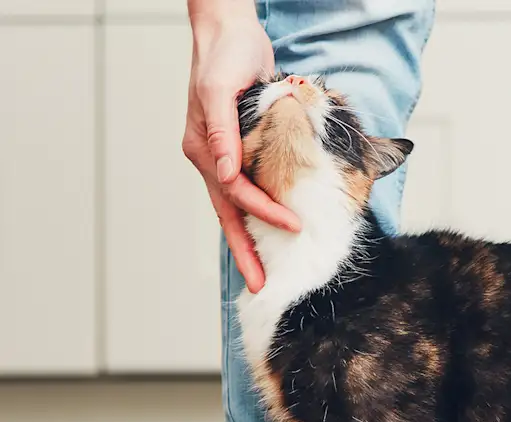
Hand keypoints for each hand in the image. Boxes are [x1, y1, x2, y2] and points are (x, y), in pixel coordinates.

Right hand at [182, 5, 299, 292]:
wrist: (230, 33)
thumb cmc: (226, 55)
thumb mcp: (221, 88)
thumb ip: (222, 131)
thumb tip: (224, 171)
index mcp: (204, 147)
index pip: (236, 192)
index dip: (265, 212)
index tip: (293, 226)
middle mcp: (211, 157)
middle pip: (229, 213)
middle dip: (245, 252)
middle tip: (260, 286)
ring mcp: (223, 155)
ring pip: (236, 207)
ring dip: (250, 239)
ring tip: (262, 272)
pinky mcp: (239, 149)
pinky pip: (247, 190)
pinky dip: (257, 213)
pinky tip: (267, 231)